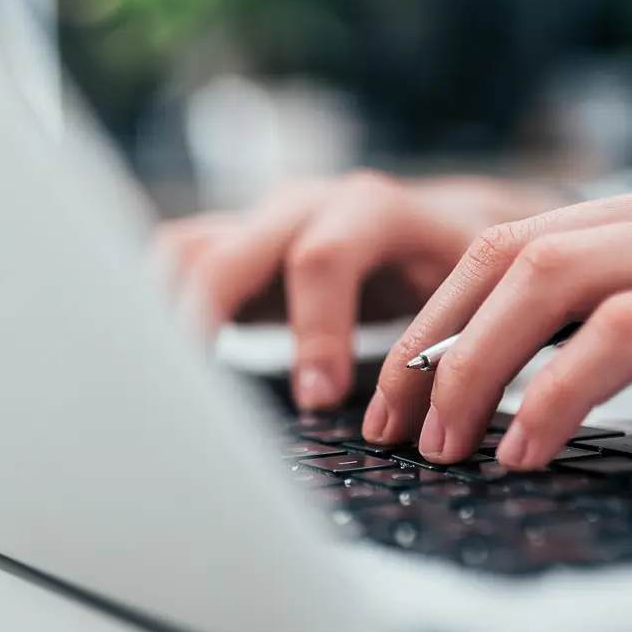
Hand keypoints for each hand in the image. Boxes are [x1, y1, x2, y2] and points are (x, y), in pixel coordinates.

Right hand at [156, 172, 569, 408]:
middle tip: (204, 401)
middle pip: (229, 253)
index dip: (314, 330)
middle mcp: (307, 206)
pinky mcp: (233, 244)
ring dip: (166, 314)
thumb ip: (448, 349)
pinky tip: (155, 364)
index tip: (318, 399)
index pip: (323, 257)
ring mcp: (261, 222)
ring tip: (161, 384)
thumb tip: (424, 425)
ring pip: (186, 251)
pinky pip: (175, 264)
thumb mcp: (477, 302)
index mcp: (375, 211)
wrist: (449, 229)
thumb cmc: (469, 276)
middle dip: (208, 325)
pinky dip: (157, 307)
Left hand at [365, 167, 631, 468]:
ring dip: (473, 364)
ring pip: (551, 277)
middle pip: (512, 251)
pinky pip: (628, 330)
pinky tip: (525, 447)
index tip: (394, 392)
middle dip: (433, 340)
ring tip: (441, 443)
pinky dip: (557, 389)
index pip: (515, 242)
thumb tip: (517, 388)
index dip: (437, 315)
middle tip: (390, 424)